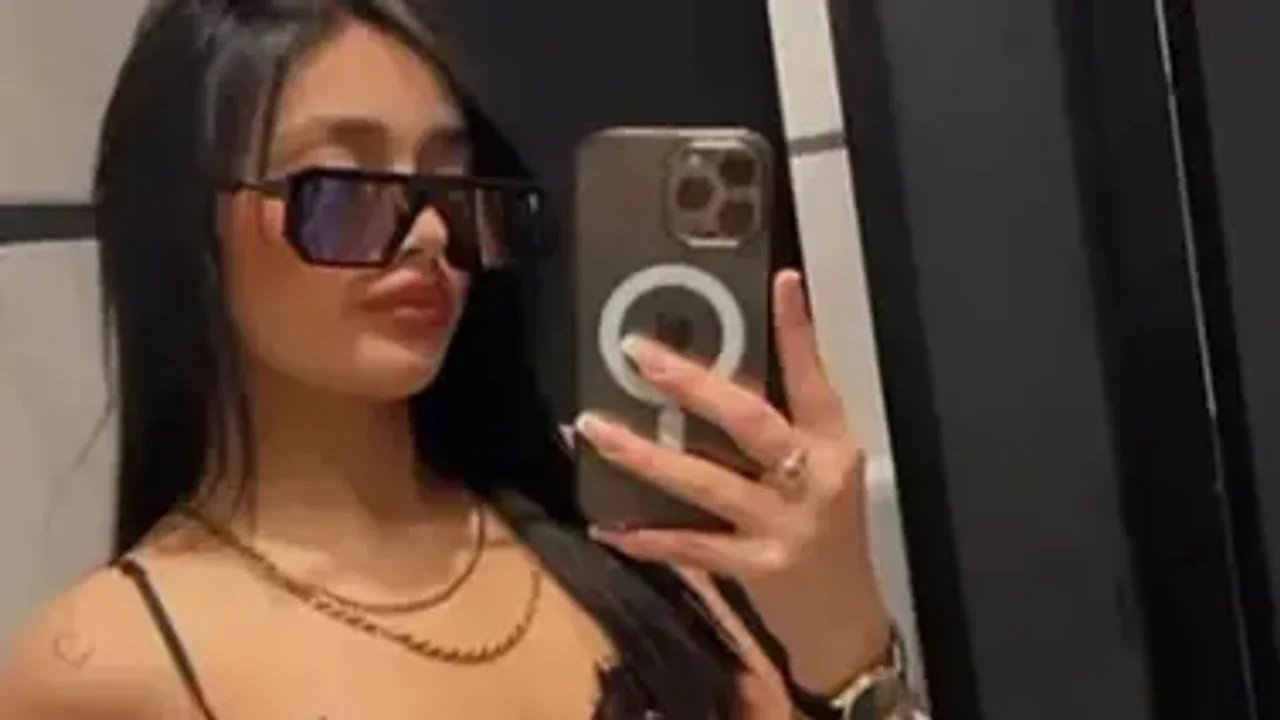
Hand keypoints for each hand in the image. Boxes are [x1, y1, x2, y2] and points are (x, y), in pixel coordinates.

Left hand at [576, 269, 891, 692]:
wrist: (847, 623)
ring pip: (705, 481)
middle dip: (690, 383)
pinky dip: (646, 536)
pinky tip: (607, 524)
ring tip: (593, 427)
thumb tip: (707, 385)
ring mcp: (785, 526)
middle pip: (748, 421)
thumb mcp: (822, 475)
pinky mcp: (758, 568)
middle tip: (637, 353)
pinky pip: (691, 545)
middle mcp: (813, 479)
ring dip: (643, 454)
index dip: (799, 331)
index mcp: (832, 445)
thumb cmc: (829, 537)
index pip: (814, 380)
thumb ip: (779, 434)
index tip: (784, 280)